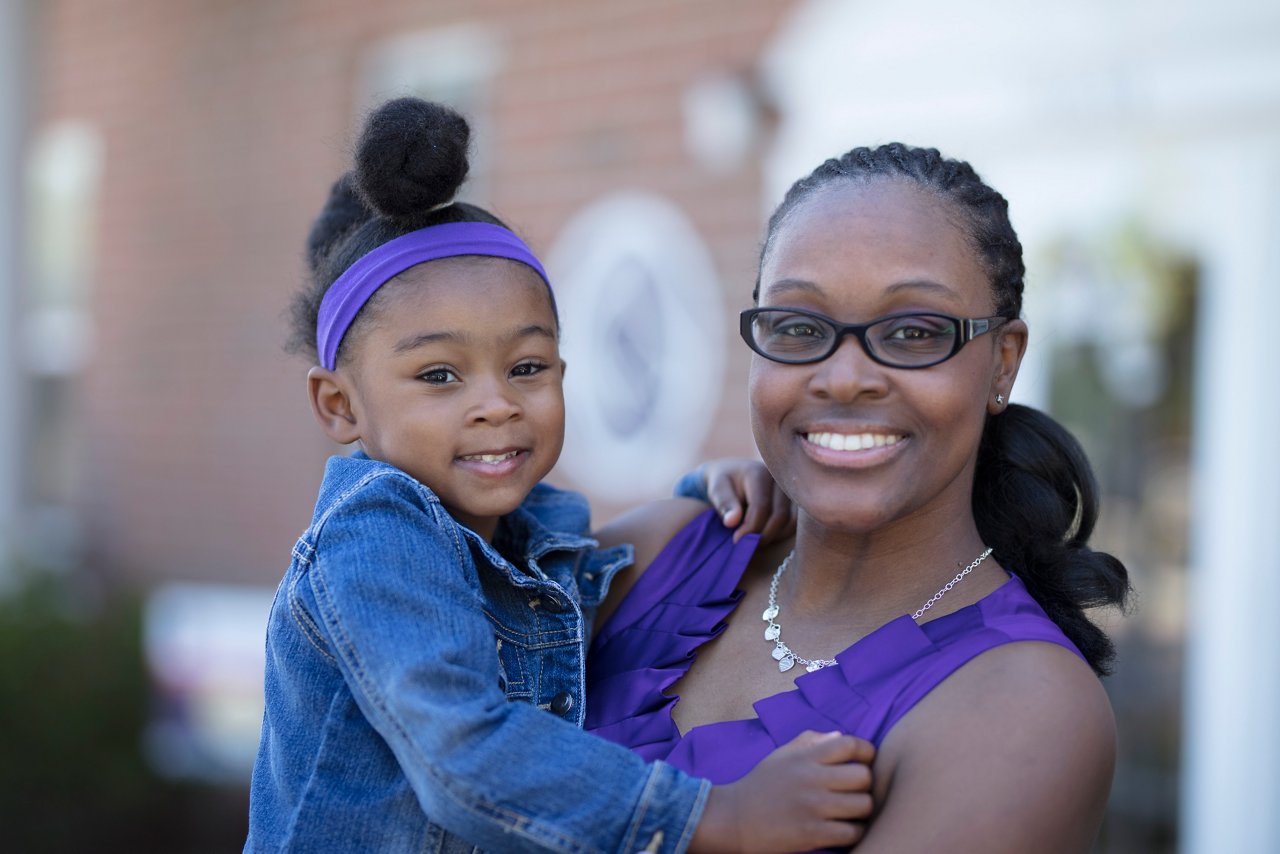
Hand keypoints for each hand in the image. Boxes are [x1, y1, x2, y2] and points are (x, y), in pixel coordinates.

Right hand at [690, 730, 874, 852]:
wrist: (733, 819)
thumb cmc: (760, 785)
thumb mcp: (781, 755)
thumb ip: (810, 741)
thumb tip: (839, 735)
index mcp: (805, 757)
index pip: (851, 745)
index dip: (866, 752)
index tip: (864, 762)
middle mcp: (811, 779)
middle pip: (864, 776)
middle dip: (864, 784)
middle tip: (856, 791)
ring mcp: (813, 807)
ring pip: (863, 805)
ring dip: (862, 810)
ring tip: (852, 812)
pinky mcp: (812, 834)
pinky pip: (853, 832)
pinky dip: (854, 832)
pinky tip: (843, 829)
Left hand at [700, 458, 794, 542]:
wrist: (735, 474)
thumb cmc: (724, 483)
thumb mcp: (716, 489)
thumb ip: (724, 503)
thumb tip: (731, 522)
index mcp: (759, 474)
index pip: (761, 507)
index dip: (750, 529)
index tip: (737, 541)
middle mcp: (780, 479)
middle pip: (780, 516)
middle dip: (763, 536)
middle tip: (747, 546)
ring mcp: (792, 489)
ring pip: (792, 521)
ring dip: (775, 537)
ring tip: (755, 541)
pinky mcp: (797, 499)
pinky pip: (796, 522)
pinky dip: (783, 533)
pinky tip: (767, 536)